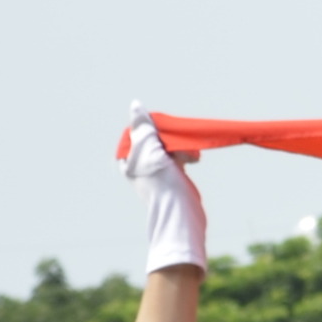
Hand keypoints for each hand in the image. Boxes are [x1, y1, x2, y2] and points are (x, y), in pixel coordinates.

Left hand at [121, 103, 207, 274]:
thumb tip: (136, 105)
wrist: (182, 217)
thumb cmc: (164, 186)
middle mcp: (139, 162)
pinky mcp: (172, 174)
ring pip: (169, 145)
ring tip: (192, 156)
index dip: (155, 129)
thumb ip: (143, 128)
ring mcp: (156, 169)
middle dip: (172, 139)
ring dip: (181, 146)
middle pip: (156, 137)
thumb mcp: (151, 152)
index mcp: (127, 158)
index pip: (139, 130)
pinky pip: (177, 155)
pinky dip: (186, 154)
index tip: (167, 136)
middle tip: (181, 147)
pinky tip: (194, 160)